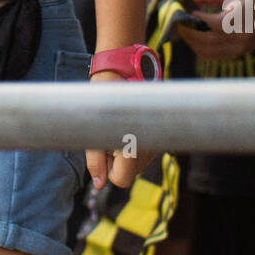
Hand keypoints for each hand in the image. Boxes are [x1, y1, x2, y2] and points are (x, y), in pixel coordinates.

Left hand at [84, 68, 153, 189]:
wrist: (124, 70)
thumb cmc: (105, 97)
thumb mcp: (93, 129)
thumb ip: (95, 160)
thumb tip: (99, 184)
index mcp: (134, 149)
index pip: (120, 180)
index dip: (107, 168)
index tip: (104, 146)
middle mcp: (150, 149)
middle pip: (129, 172)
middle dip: (116, 159)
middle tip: (111, 132)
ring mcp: (158, 142)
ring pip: (136, 163)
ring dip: (125, 150)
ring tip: (121, 125)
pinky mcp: (161, 134)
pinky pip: (144, 151)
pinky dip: (135, 143)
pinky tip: (130, 123)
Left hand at [174, 0, 254, 60]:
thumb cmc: (254, 4)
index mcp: (243, 20)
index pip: (216, 24)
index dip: (201, 20)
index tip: (192, 13)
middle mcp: (241, 37)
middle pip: (208, 40)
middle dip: (190, 32)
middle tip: (181, 22)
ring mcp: (238, 49)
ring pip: (207, 50)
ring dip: (192, 41)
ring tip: (185, 30)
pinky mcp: (234, 55)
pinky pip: (211, 56)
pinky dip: (198, 48)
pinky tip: (194, 38)